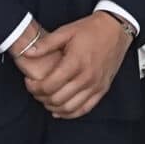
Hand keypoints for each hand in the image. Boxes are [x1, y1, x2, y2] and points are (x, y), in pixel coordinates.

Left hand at [16, 12, 132, 118]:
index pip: (49, 85)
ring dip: (53, 107)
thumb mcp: (66, 31)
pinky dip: (70, 113)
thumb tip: (28, 53)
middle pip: (57, 99)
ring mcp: (95, 85)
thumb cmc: (92, 30)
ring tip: (46, 99)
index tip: (29, 82)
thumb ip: (46, 44)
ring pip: (69, 108)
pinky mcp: (102, 89)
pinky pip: (84, 109)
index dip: (34, 87)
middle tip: (35, 90)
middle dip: (41, 97)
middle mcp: (86, 77)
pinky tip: (61, 110)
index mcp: (75, 62)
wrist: (116, 30)